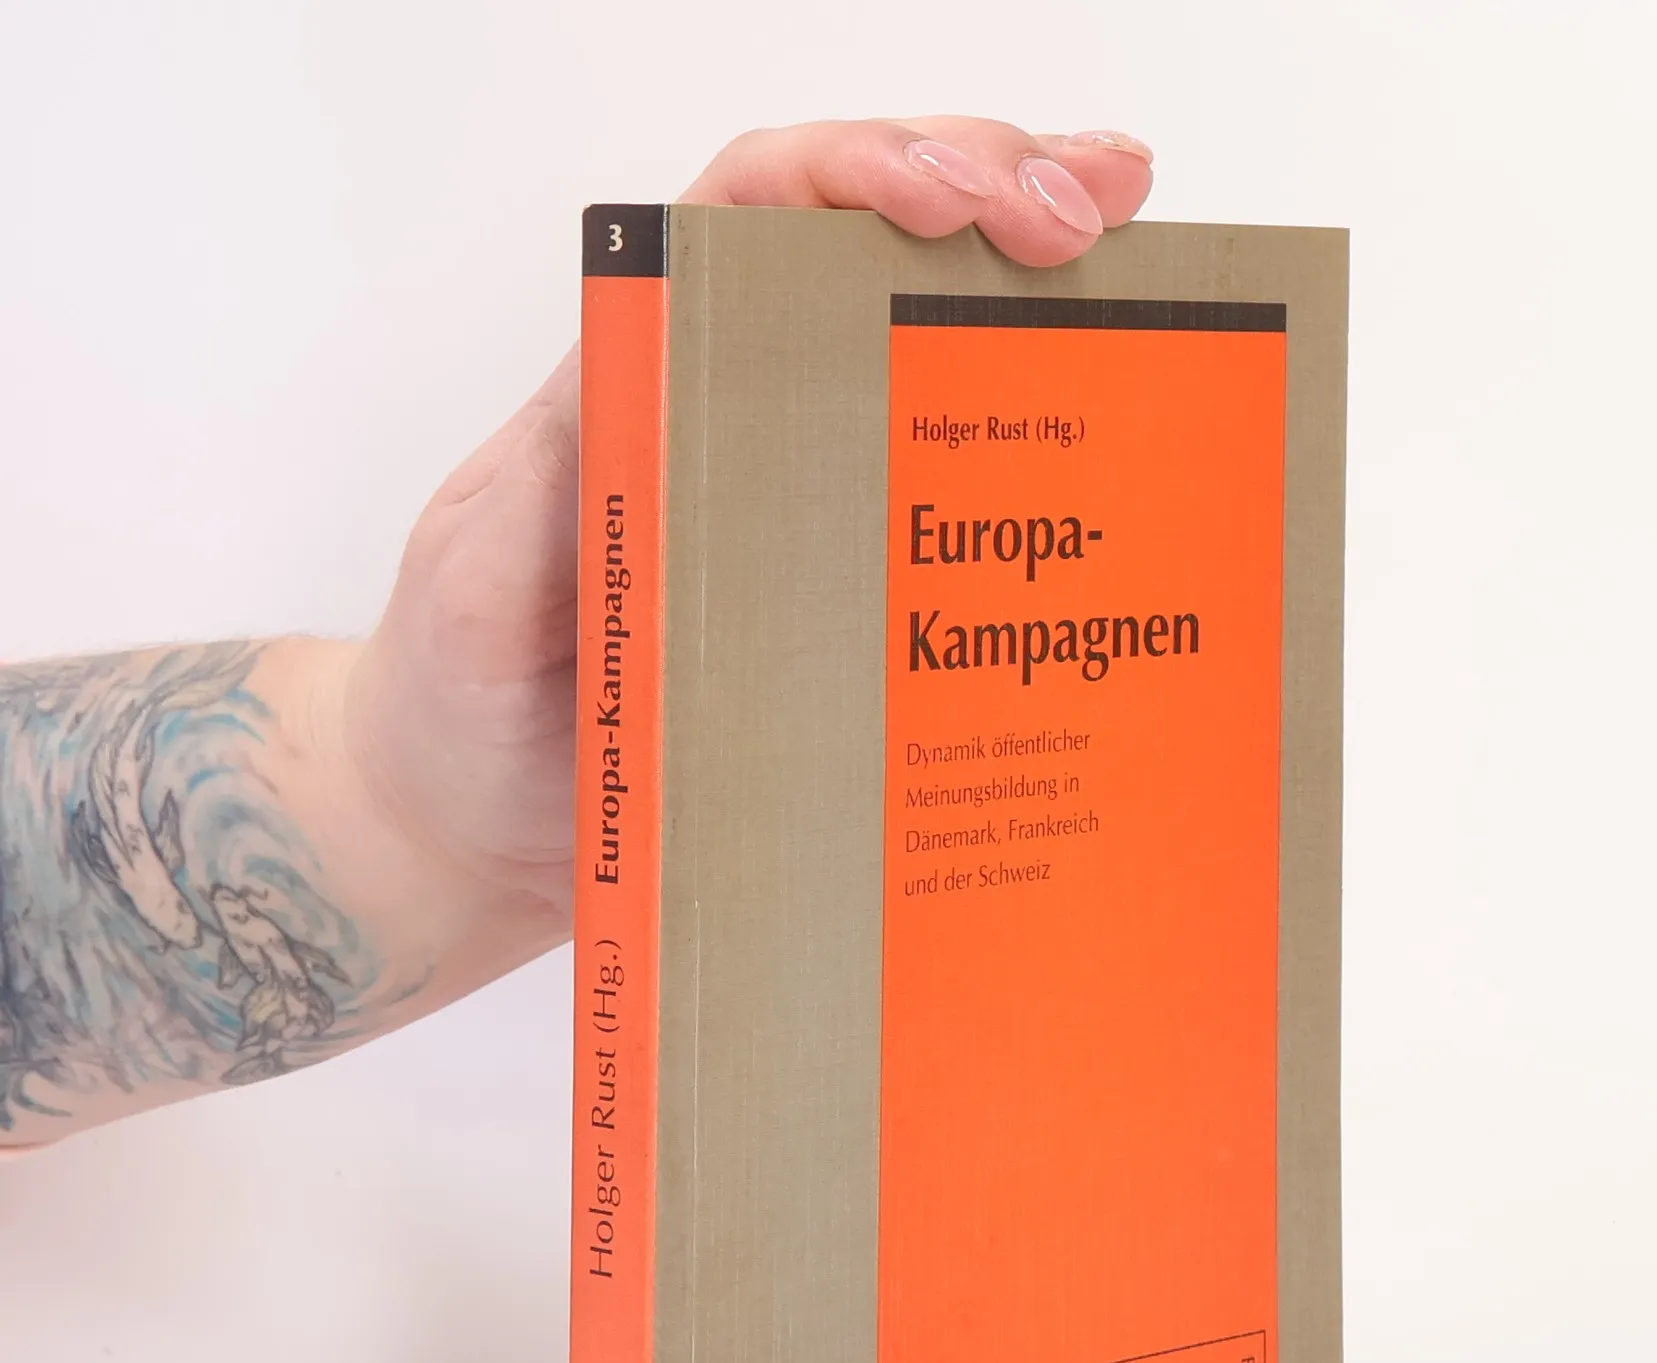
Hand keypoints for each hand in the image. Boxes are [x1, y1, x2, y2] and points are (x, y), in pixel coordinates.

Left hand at [343, 118, 1154, 934]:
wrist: (471, 827)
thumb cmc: (453, 703)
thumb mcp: (471, 586)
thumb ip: (543, 491)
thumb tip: (636, 382)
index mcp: (642, 381)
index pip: (754, 218)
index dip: (861, 173)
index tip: (956, 197)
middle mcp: (734, 414)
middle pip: (867, 250)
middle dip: (990, 190)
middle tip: (1093, 217)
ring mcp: (798, 499)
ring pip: (923, 350)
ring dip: (1032, 283)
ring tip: (1135, 253)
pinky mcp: (839, 592)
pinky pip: (947, 503)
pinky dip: (1032, 443)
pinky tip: (1113, 421)